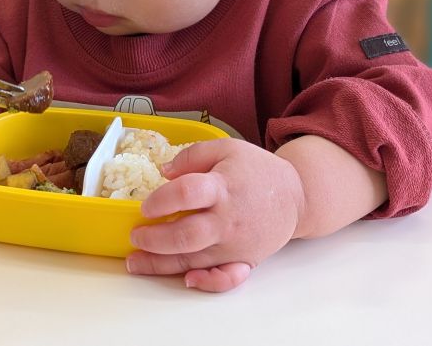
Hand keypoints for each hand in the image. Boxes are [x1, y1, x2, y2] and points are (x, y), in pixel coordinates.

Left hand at [127, 140, 304, 292]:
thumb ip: (193, 155)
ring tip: (135, 262)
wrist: (296, 196)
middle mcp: (227, 220)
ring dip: (161, 265)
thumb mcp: (226, 149)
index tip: (145, 205)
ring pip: (194, 261)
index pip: (187, 193)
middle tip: (136, 236)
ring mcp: (235, 244)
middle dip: (154, 240)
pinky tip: (187, 280)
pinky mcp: (244, 261)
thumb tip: (164, 171)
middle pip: (186, 236)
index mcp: (222, 187)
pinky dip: (207, 283)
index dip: (161, 200)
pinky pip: (225, 279)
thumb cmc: (256, 171)